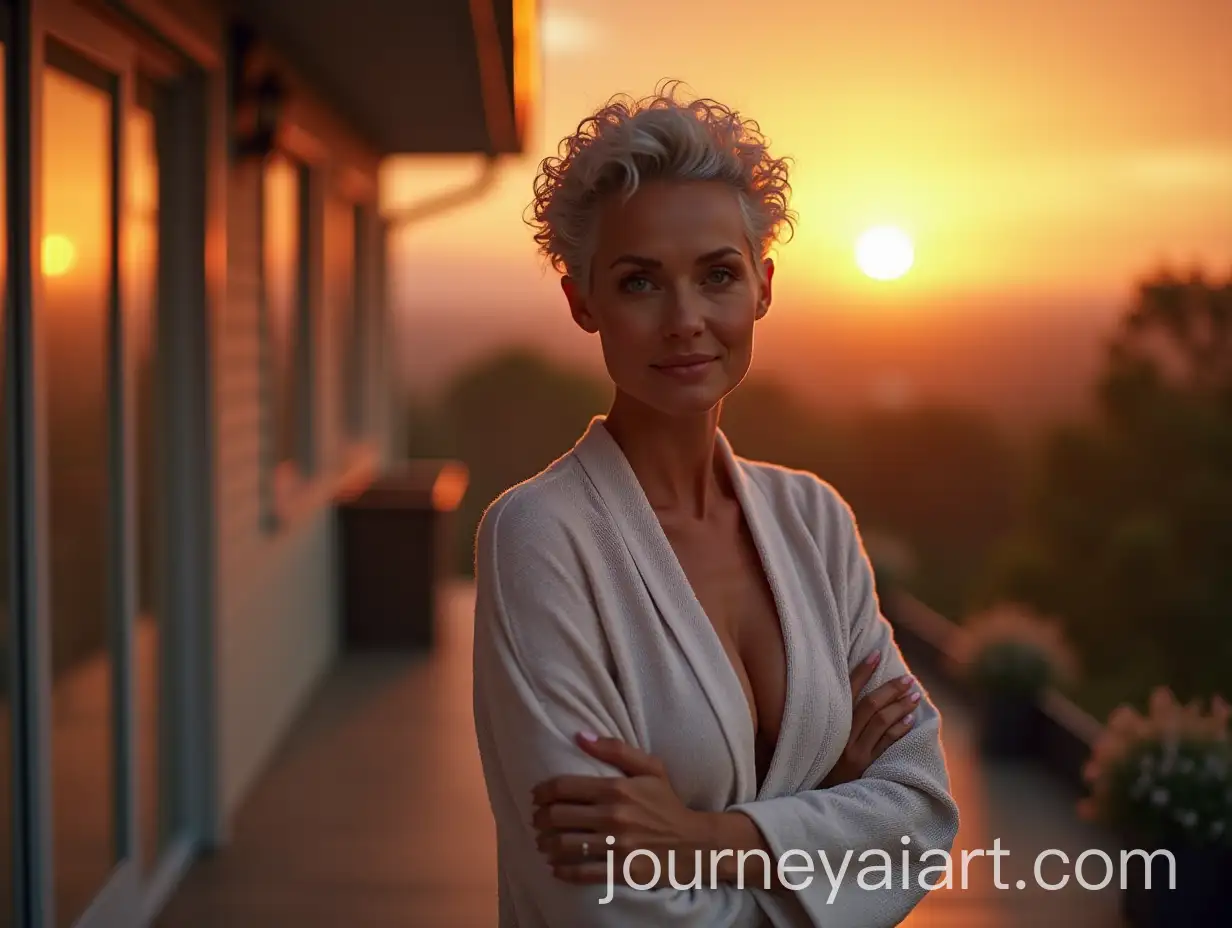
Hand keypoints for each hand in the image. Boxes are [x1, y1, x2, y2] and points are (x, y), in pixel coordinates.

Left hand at [530, 734, 706, 885]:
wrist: (696, 844)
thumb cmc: (668, 804)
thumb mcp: (651, 768)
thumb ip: (615, 748)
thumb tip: (580, 735)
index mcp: (617, 788)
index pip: (564, 787)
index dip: (542, 792)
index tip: (536, 796)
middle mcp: (614, 816)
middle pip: (558, 817)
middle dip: (540, 819)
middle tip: (537, 821)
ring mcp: (617, 845)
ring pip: (565, 845)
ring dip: (546, 845)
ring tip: (542, 843)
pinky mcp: (622, 871)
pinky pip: (582, 872)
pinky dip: (562, 871)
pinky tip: (555, 867)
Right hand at [821, 651, 920, 786]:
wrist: (814, 796)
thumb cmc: (814, 762)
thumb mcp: (818, 737)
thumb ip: (830, 716)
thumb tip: (848, 691)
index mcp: (829, 723)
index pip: (850, 691)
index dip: (863, 671)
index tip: (876, 654)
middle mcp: (842, 736)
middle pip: (871, 705)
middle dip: (891, 689)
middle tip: (908, 678)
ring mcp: (855, 752)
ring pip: (882, 722)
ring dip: (900, 706)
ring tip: (915, 695)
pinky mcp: (865, 767)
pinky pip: (886, 744)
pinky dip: (899, 729)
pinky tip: (911, 719)